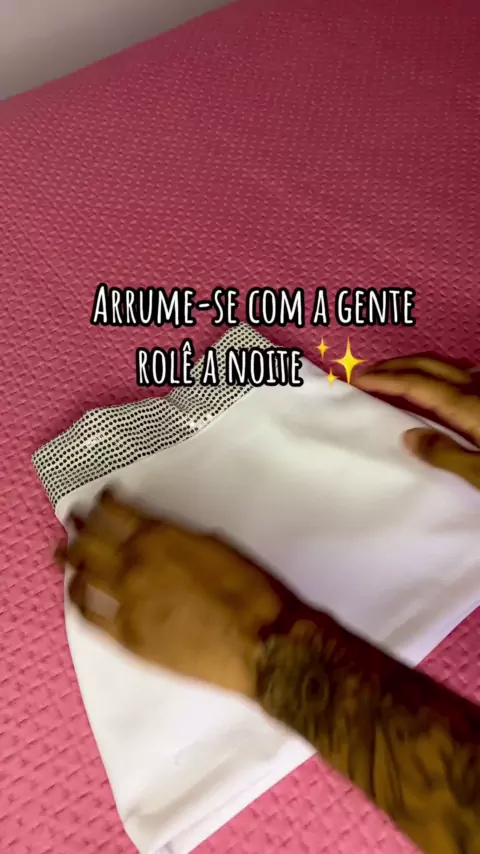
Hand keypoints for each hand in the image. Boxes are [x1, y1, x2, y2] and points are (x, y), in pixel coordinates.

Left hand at [56, 491, 293, 696]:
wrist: (262, 644)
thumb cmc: (251, 590)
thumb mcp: (216, 545)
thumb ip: (179, 537)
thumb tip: (158, 535)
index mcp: (161, 537)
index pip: (116, 511)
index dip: (103, 502)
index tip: (99, 499)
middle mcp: (135, 565)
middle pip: (90, 540)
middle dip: (79, 526)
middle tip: (72, 520)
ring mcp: (127, 603)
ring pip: (82, 576)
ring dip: (71, 560)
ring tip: (64, 553)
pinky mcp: (128, 638)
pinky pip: (90, 615)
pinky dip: (79, 599)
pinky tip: (77, 592)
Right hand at [354, 355, 479, 489]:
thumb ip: (445, 454)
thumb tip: (407, 436)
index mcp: (467, 406)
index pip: (417, 384)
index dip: (385, 379)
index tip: (357, 379)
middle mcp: (476, 389)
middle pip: (428, 366)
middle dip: (395, 365)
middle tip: (367, 373)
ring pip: (444, 367)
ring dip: (414, 367)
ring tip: (393, 378)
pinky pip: (458, 377)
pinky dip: (435, 375)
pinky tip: (433, 389)